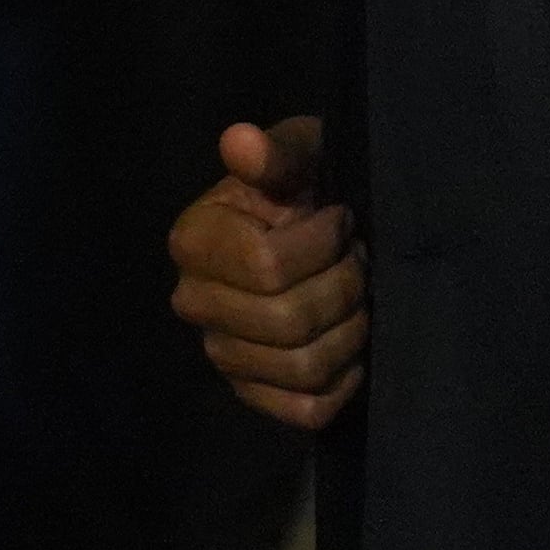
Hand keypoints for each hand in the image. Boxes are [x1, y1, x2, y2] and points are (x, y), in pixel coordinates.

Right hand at [164, 115, 365, 429]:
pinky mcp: (252, 391)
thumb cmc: (302, 190)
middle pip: (287, 320)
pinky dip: (342, 383)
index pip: (265, 267)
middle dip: (343, 288)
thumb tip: (241, 140)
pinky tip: (351, 348)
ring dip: (350, 332)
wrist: (310, 235)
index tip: (339, 221)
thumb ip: (276, 153)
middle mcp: (194, 302)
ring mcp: (222, 353)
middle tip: (357, 261)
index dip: (322, 246)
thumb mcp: (298, 157)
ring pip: (303, 367)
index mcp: (193, 243)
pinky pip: (305, 409)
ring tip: (357, 299)